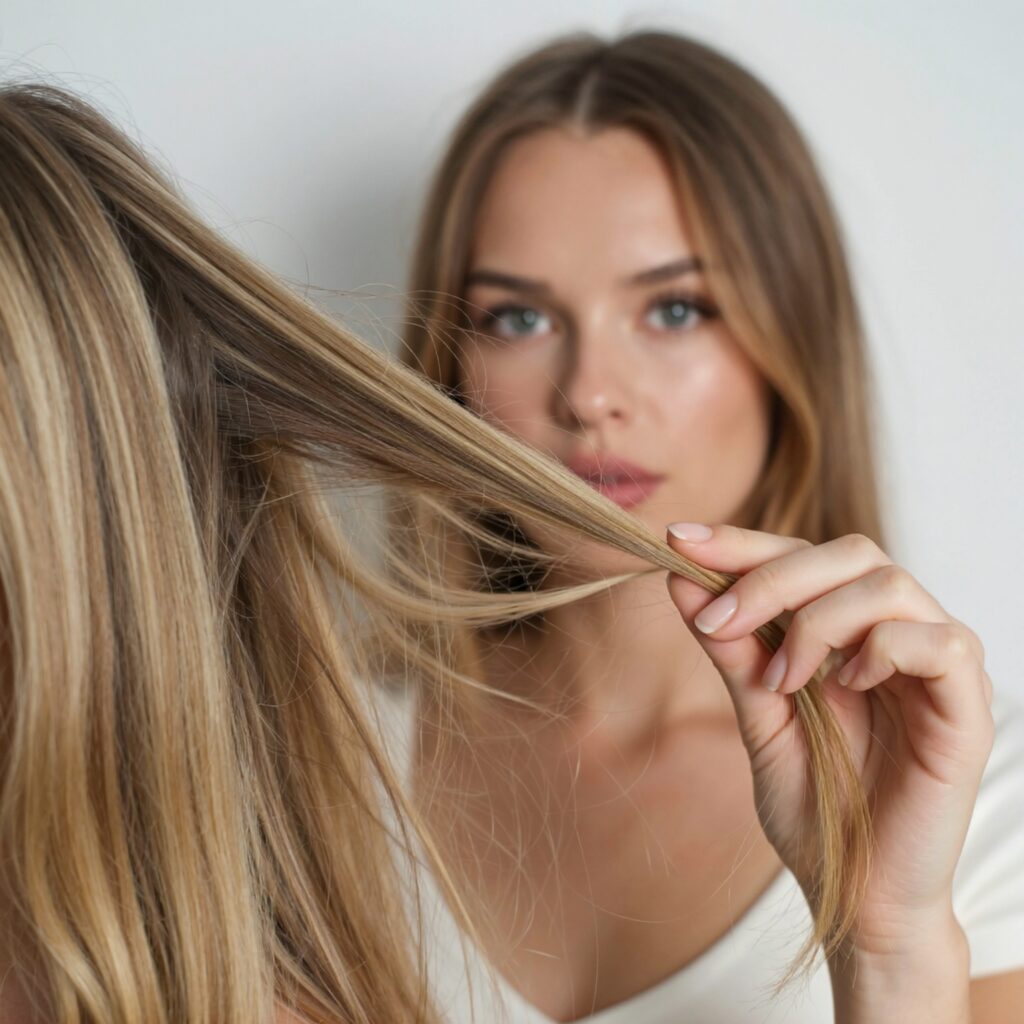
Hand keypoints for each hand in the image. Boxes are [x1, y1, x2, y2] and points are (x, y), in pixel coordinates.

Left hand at [664, 523, 993, 954]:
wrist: (856, 895)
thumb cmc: (813, 807)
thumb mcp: (757, 717)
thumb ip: (730, 650)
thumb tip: (679, 578)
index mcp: (849, 632)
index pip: (802, 556)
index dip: (743, 542)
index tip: (679, 540)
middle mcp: (896, 635)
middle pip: (848, 552)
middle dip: (771, 576)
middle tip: (719, 621)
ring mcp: (935, 667)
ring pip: (887, 583)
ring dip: (816, 620)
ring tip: (783, 679)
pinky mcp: (968, 707)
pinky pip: (939, 641)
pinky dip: (882, 648)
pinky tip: (845, 685)